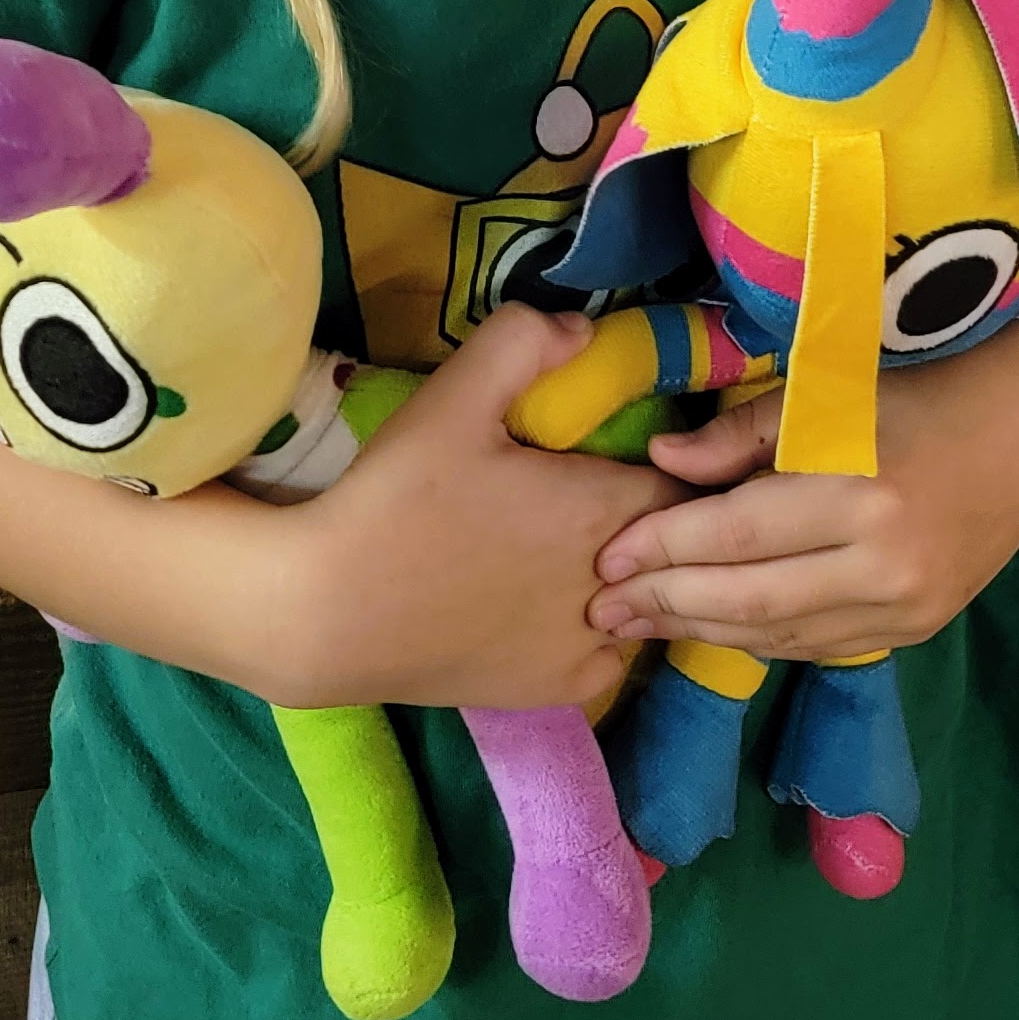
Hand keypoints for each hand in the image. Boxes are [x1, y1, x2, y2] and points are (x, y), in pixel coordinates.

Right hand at [271, 301, 681, 712]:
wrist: (329, 612)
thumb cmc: (395, 500)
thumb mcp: (451, 398)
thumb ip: (522, 343)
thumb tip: (585, 329)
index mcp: (604, 508)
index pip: (689, 484)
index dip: (676, 465)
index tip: (638, 451)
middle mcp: (618, 585)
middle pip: (674, 545)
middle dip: (655, 520)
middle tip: (602, 494)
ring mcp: (592, 647)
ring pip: (649, 604)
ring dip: (634, 576)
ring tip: (583, 548)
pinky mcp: (558, 690)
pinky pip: (611, 656)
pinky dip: (602, 632)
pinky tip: (561, 606)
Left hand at [583, 323, 1018, 659]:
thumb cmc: (920, 394)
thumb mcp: (831, 392)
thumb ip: (744, 434)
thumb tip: (662, 460)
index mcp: (861, 492)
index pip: (737, 534)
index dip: (664, 547)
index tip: (606, 556)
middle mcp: (884, 565)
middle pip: (749, 599)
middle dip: (666, 604)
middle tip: (601, 608)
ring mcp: (906, 609)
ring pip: (779, 635)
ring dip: (700, 631)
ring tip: (640, 625)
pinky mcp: (916, 631)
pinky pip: (817, 646)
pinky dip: (756, 639)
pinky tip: (711, 628)